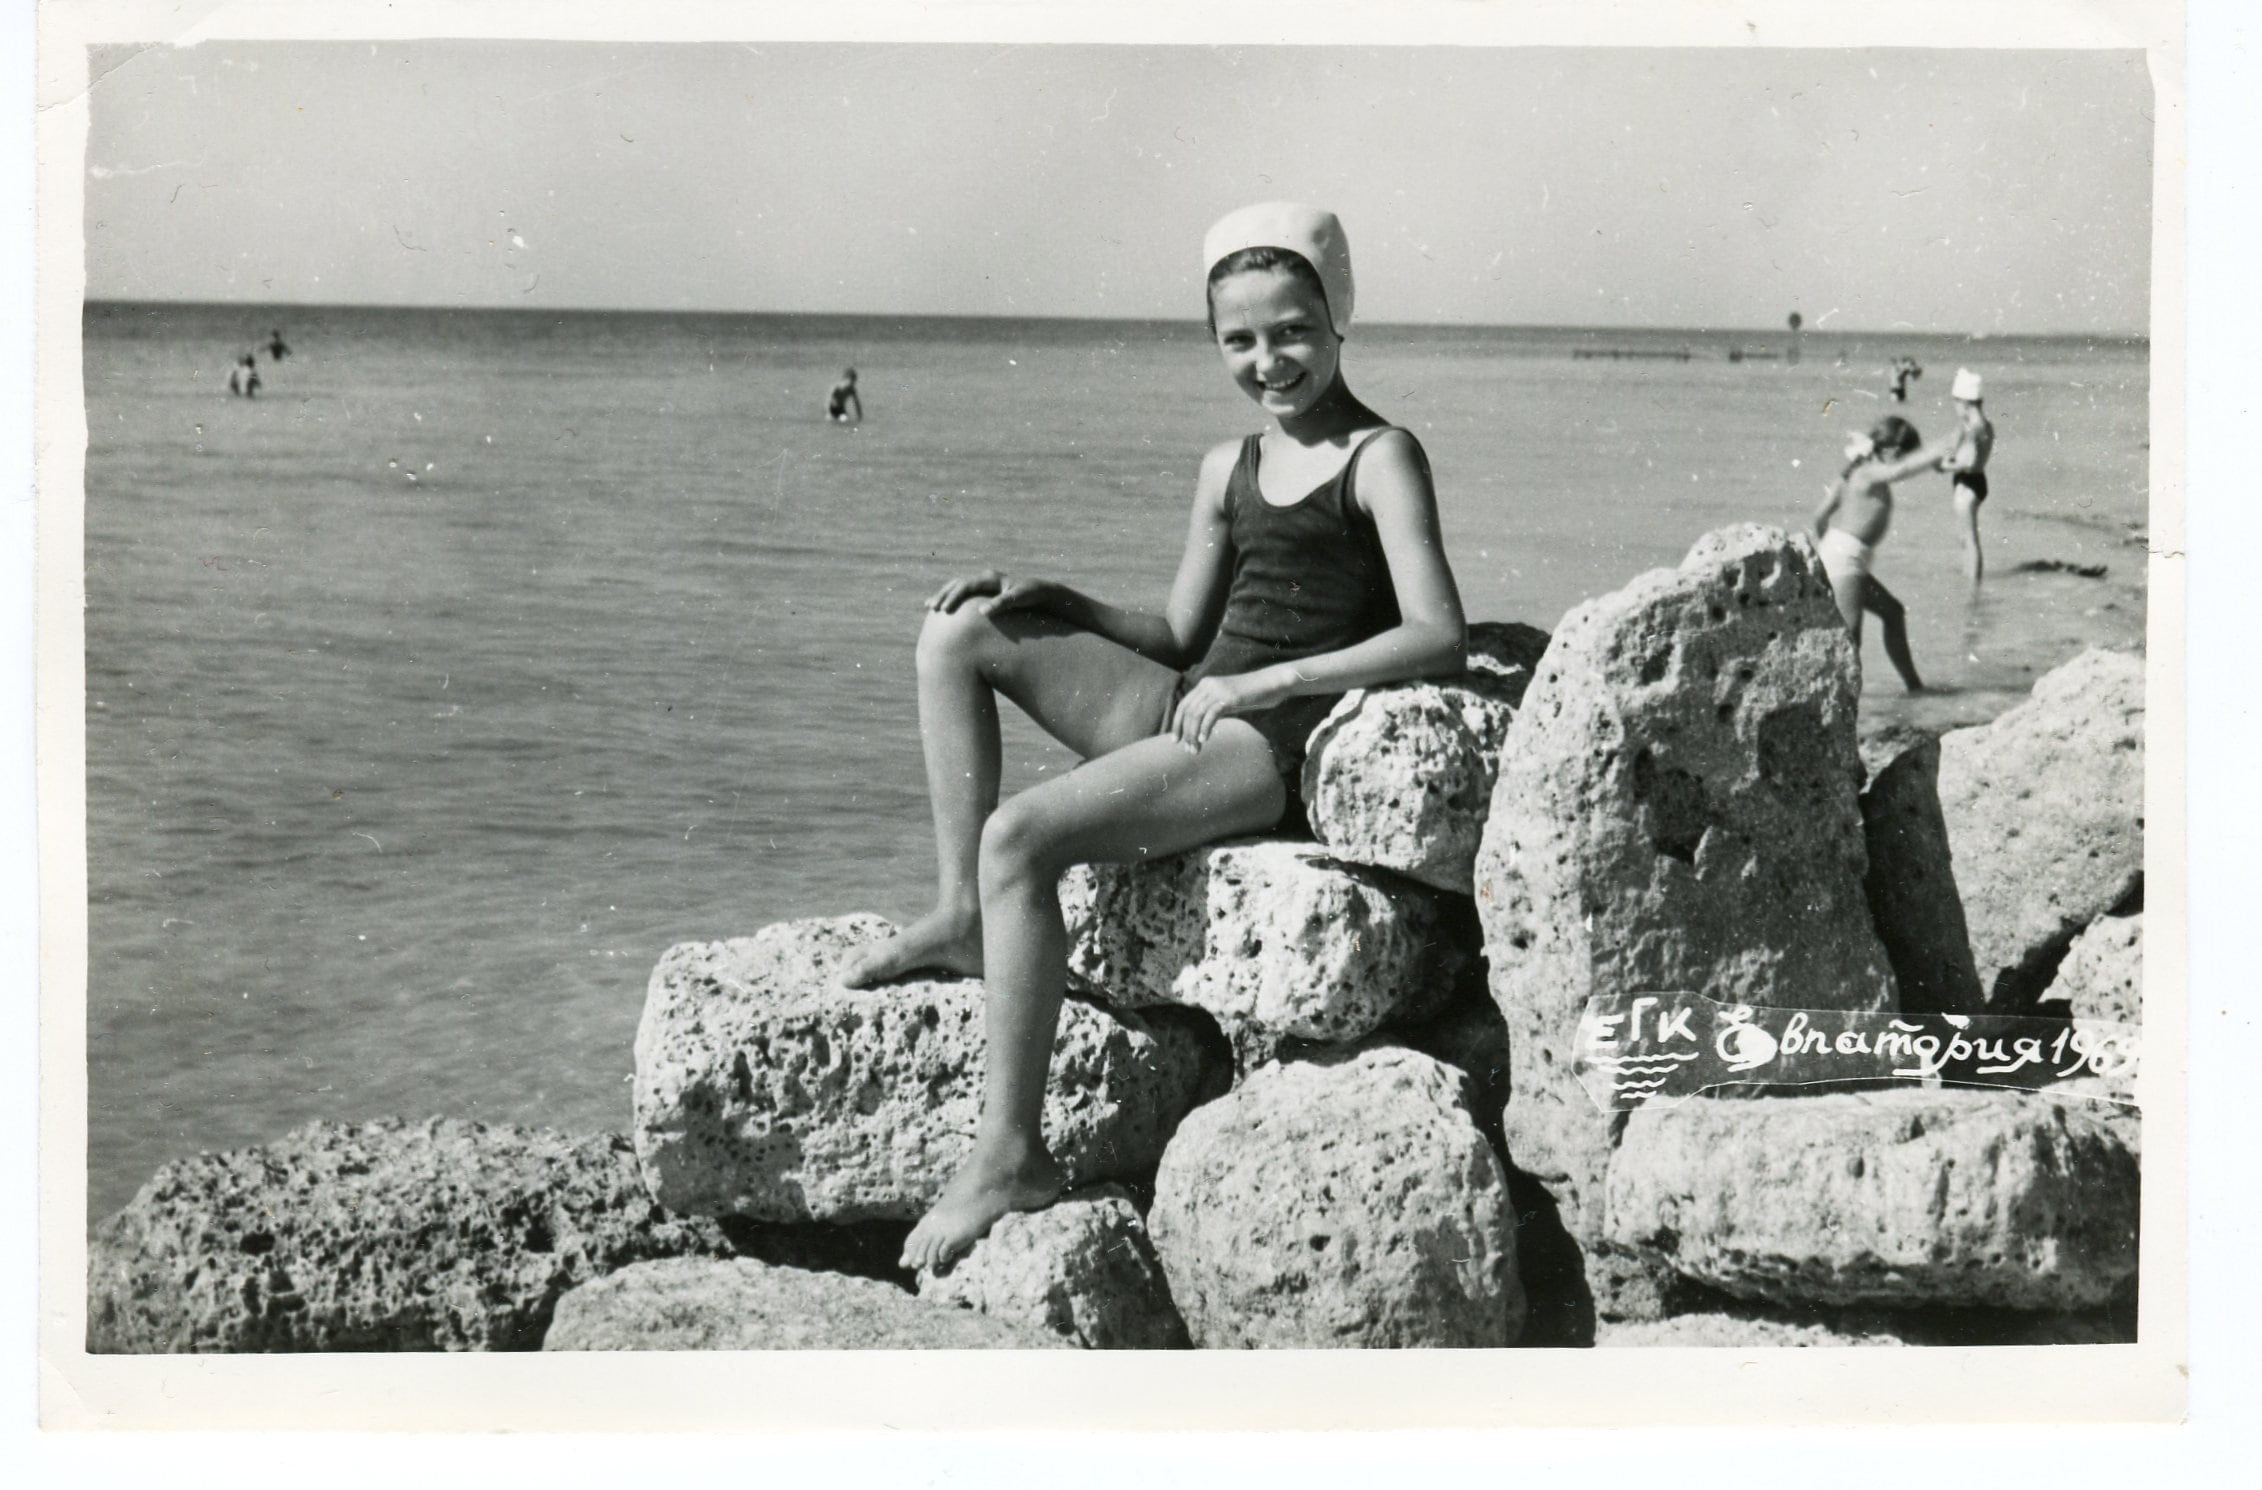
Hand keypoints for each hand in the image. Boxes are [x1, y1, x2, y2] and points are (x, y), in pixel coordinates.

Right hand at [924, 570, 1054, 616]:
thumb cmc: (1030, 596)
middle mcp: (983, 578)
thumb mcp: (1019, 599)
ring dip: (943, 596)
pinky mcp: (982, 592)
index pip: (966, 585)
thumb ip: (1002, 603)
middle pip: (957, 584)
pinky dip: (951, 599)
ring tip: (929, 607)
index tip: (944, 609)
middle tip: (931, 608)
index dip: (954, 596)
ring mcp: (982, 584)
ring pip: (956, 587)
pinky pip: (962, 594)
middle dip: (943, 595)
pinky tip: (940, 609)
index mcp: (989, 578)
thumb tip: (982, 612)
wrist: (1038, 592)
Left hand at [1169, 666, 1295, 752]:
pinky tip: (1204, 740)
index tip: (1175, 740)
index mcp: (1204, 684)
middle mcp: (1207, 685)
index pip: (1183, 705)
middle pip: (1188, 711)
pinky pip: (1211, 714)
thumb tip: (1198, 728)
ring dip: (1193, 734)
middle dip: (1185, 732)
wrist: (1271, 683)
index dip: (1177, 723)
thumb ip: (1212, 710)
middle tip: (1186, 749)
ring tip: (1195, 749)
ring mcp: (1218, 689)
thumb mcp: (1226, 702)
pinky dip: (1205, 728)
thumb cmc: (1250, 695)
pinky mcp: (1228, 697)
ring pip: (1197, 714)